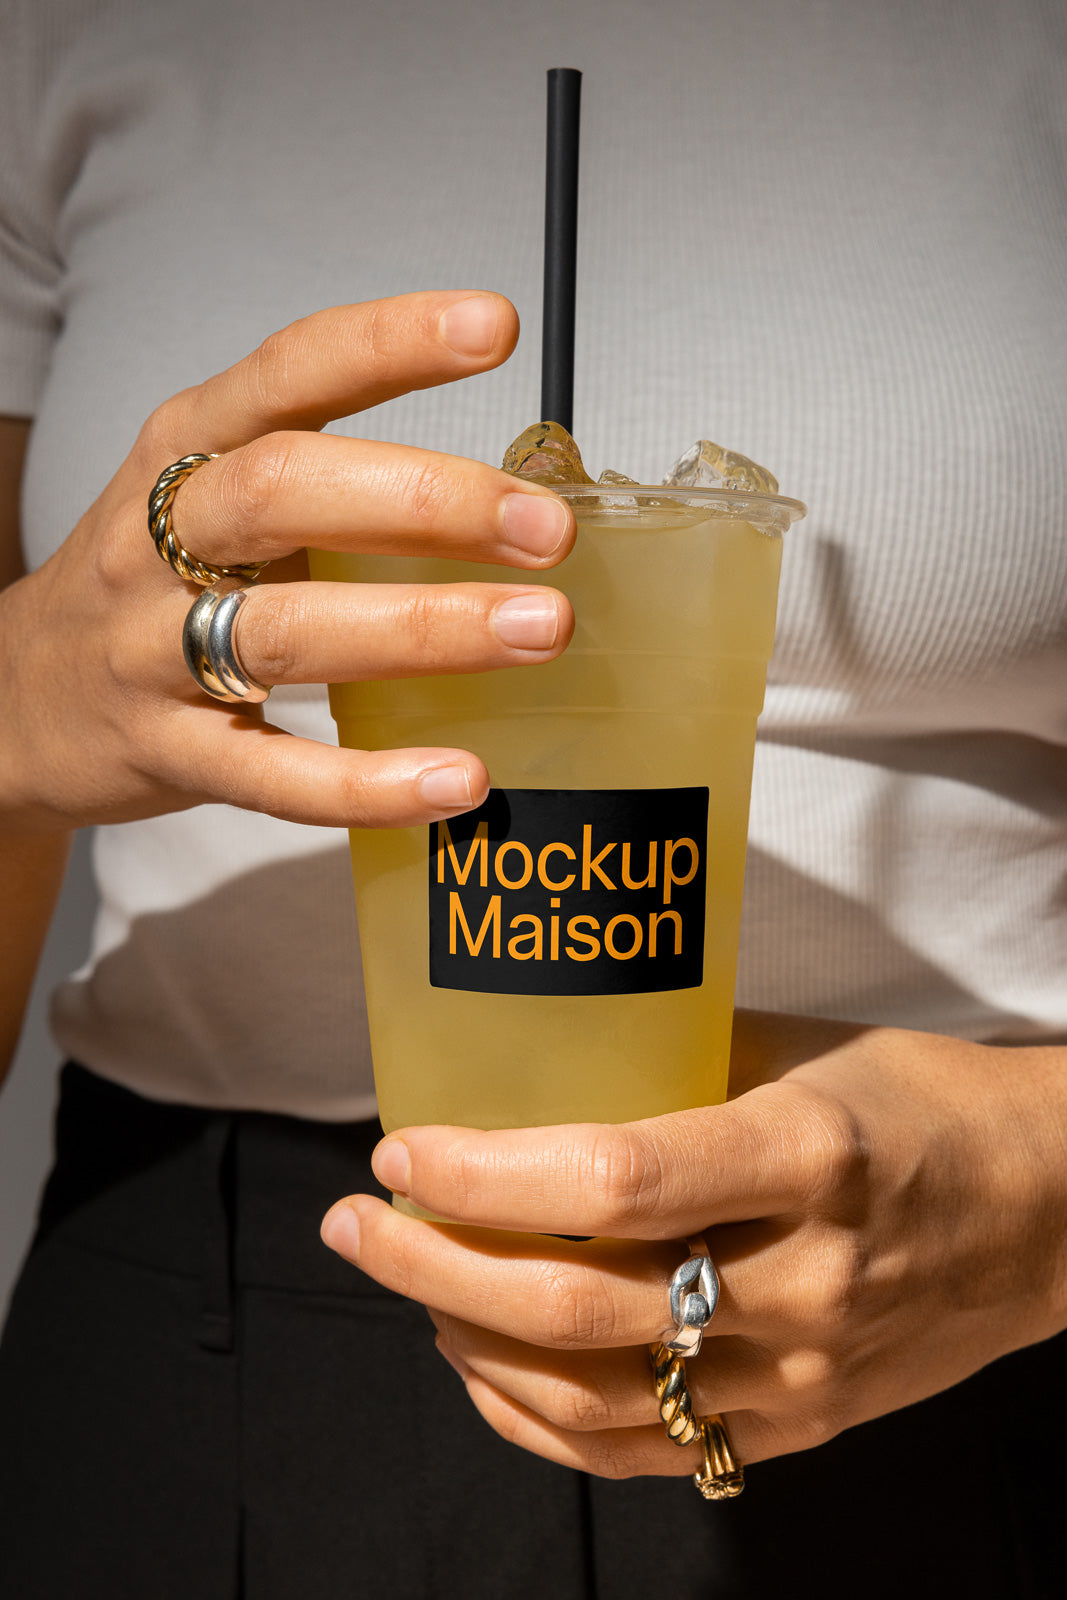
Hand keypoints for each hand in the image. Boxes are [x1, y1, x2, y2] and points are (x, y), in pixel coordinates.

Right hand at [0, 291, 573, 832]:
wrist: (23, 696)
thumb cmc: (152, 583)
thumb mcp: (212, 496)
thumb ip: (331, 482)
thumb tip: (510, 501)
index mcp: (187, 449)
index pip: (290, 371)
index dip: (390, 343)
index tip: (494, 327)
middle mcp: (160, 537)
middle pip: (285, 493)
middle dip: (428, 503)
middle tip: (545, 529)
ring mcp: (151, 649)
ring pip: (287, 633)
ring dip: (423, 629)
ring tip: (536, 631)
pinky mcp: (165, 752)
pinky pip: (272, 773)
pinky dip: (368, 783)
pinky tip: (456, 779)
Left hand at [321, 1012, 1066, 1477]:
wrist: (1049, 1211)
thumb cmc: (920, 1103)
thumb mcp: (802, 1049)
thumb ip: (671, 1062)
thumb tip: (532, 1068)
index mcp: (808, 1156)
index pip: (619, 1179)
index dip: (489, 1172)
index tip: (403, 1145)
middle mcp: (804, 1281)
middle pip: (581, 1302)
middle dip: (436, 1265)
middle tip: (355, 1221)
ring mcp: (802, 1374)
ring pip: (595, 1395)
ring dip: (468, 1340)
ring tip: (403, 1282)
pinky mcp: (799, 1427)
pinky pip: (643, 1452)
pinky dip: (537, 1420)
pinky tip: (478, 1366)